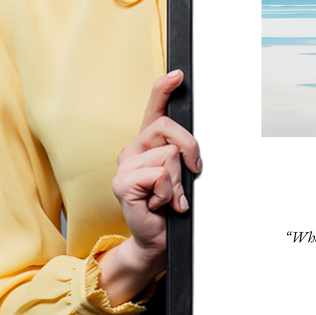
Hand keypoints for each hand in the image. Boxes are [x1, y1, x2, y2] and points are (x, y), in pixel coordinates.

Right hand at [97, 70, 201, 304]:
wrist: (157, 239)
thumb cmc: (170, 206)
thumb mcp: (182, 174)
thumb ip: (183, 154)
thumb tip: (193, 147)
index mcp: (148, 144)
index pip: (154, 108)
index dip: (164, 88)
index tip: (178, 74)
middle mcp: (133, 149)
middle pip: (169, 128)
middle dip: (190, 150)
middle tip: (191, 174)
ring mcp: (124, 165)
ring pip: (169, 155)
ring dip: (178, 181)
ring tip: (169, 197)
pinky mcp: (122, 183)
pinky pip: (159, 175)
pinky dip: (168, 193)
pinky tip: (159, 204)